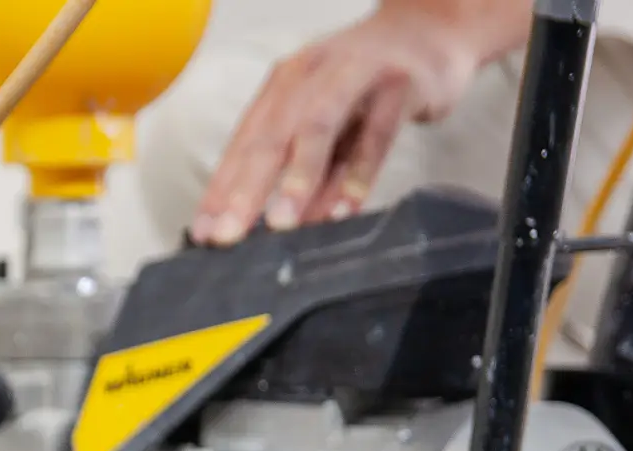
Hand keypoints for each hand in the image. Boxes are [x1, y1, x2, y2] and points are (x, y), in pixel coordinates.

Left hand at [190, 2, 526, 245]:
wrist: (429, 32)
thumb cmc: (368, 85)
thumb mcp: (326, 124)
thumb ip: (301, 170)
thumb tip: (273, 229)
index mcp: (283, 86)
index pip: (244, 144)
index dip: (220, 190)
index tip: (203, 233)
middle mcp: (310, 76)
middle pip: (270, 137)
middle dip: (244, 191)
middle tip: (227, 235)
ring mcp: (354, 74)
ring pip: (317, 129)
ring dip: (297, 179)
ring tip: (280, 224)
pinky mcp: (399, 84)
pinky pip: (376, 133)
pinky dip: (360, 172)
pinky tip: (347, 207)